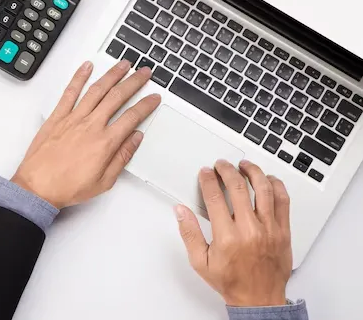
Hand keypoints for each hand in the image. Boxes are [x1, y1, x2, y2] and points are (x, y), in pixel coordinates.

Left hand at [11, 60, 160, 208]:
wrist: (37, 187)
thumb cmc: (67, 187)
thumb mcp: (104, 181)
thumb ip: (122, 157)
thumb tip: (136, 139)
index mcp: (105, 142)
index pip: (132, 117)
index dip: (146, 105)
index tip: (154, 97)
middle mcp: (91, 126)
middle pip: (117, 97)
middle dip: (134, 82)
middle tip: (144, 72)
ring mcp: (73, 118)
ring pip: (97, 90)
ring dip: (112, 75)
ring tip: (123, 64)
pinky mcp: (57, 117)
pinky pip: (70, 92)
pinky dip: (79, 77)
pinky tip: (87, 67)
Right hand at [175, 160, 292, 306]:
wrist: (259, 299)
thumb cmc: (231, 281)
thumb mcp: (200, 261)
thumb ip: (189, 233)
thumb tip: (180, 211)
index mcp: (227, 237)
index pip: (215, 197)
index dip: (208, 180)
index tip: (205, 173)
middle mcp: (249, 230)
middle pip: (238, 188)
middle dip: (227, 170)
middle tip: (221, 165)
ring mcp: (269, 229)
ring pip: (263, 189)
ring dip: (252, 172)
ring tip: (244, 165)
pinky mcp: (283, 231)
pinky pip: (283, 201)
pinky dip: (276, 186)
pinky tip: (268, 179)